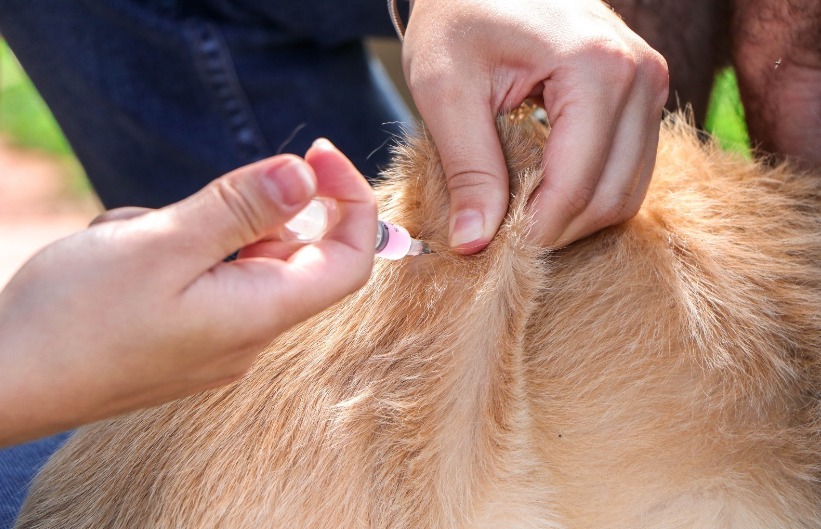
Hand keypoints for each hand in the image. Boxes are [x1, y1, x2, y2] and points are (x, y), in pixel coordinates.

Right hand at [0, 139, 375, 445]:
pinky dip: (177, 248)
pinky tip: (125, 251)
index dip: (350, 201)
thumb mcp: (161, 245)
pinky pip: (206, 276)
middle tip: (193, 202)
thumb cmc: (74, 318)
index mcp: (261, 313)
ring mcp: (218, 339)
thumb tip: (306, 176)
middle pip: (294, 253)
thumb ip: (241, 208)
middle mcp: (250, 333)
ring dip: (200, 227)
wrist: (4, 383)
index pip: (350, 259)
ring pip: (241, 257)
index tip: (318, 153)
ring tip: (136, 236)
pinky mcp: (187, 336)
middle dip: (254, 209)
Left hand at [403, 0, 667, 251]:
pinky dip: (587, 193)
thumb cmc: (458, 15)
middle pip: (611, 196)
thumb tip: (475, 244)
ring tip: (519, 216)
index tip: (491, 250)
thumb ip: (467, 168)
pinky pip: (628, 169)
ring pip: (626, 191)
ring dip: (574, 217)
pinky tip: (542, 190)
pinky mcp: (643, 93)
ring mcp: (649, 83)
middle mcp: (639, 75)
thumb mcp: (446, 89)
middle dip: (555, 230)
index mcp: (595, 67)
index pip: (576, 184)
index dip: (534, 231)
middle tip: (502, 239)